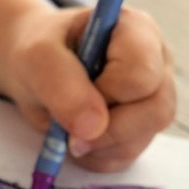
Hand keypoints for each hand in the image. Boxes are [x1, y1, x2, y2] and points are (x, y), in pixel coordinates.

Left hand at [4, 4, 174, 171]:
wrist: (32, 69)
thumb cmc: (39, 51)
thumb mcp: (37, 55)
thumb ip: (60, 82)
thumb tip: (93, 127)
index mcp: (139, 32)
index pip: (143, 73)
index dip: (107, 93)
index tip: (73, 90)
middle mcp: (155, 65)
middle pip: (156, 110)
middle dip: (106, 127)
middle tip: (67, 124)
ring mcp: (151, 99)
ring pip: (143, 137)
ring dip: (97, 144)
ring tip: (65, 127)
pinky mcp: (139, 130)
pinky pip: (126, 156)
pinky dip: (94, 155)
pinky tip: (74, 137)